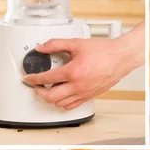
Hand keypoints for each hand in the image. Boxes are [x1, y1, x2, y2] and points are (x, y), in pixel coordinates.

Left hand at [23, 24, 143, 109]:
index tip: (29, 78)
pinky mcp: (90, 96)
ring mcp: (84, 93)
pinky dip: (64, 103)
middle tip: (36, 86)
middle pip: (50, 97)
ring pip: (61, 104)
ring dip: (51, 98)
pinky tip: (62, 96)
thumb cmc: (103, 51)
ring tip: (49, 90)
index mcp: (73, 72)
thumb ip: (55, 44)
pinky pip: (73, 105)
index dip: (33, 79)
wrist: (120, 58)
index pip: (46, 79)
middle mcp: (78, 85)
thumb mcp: (76, 43)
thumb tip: (41, 48)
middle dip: (39, 92)